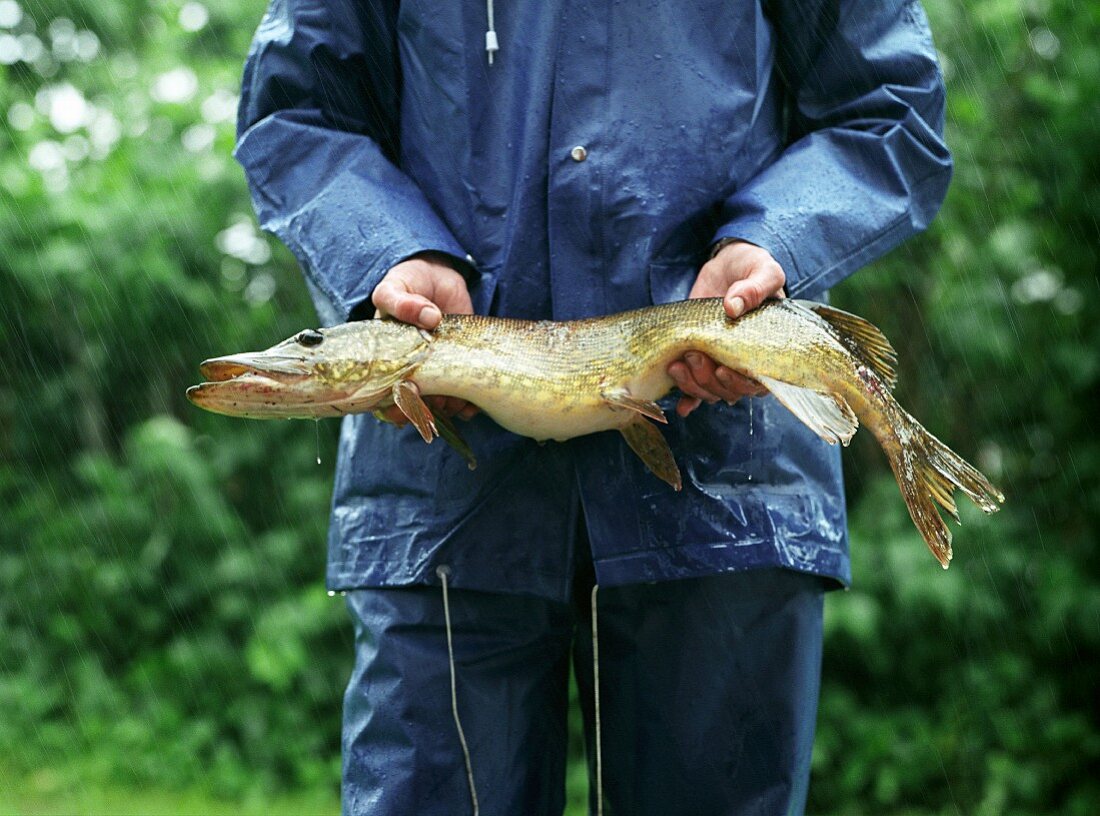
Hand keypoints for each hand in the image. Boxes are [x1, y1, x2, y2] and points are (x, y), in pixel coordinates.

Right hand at [371, 252, 479, 421]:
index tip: (406, 400)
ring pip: (440, 404)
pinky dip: (469, 404)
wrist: (437, 276)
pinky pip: (463, 393)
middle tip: (438, 401)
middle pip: (414, 405)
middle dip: (426, 410)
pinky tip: (473, 403)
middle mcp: (411, 371)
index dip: (391, 405)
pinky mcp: (460, 366)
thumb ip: (401, 302)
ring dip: (449, 408)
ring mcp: (436, 371)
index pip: (383, 394)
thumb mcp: (394, 288)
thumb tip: (429, 318)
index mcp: (387, 360)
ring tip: (458, 401)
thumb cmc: (407, 283)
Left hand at [668, 240, 784, 416]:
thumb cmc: (753, 268)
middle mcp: (746, 363)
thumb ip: (754, 287)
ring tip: (677, 365)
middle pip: (730, 390)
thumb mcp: (762, 270)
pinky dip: (688, 399)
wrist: (728, 265)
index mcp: (769, 349)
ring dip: (693, 385)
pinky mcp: (701, 360)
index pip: (759, 381)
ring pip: (710, 392)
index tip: (722, 368)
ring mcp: (722, 364)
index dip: (740, 382)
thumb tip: (733, 306)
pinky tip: (681, 406)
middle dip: (708, 378)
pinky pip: (696, 390)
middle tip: (693, 354)